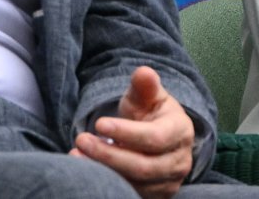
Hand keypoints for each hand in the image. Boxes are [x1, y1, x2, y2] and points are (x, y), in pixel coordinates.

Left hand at [69, 66, 194, 198]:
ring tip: (78, 153)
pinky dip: (107, 181)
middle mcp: (179, 162)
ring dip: (103, 170)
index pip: (155, 138)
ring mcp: (169, 183)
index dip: (126, 133)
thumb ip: (145, 86)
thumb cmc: (150, 112)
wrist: (159, 137)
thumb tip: (144, 72)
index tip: (98, 123)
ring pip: (135, 183)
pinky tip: (87, 166)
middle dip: (108, 155)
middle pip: (143, 167)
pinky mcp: (156, 197)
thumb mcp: (147, 95)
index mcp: (181, 131)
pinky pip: (130, 193)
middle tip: (81, 140)